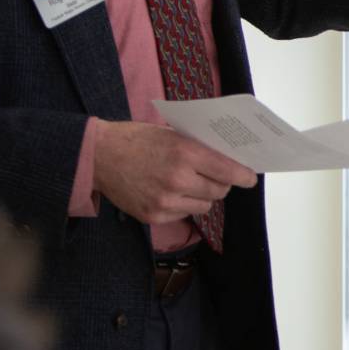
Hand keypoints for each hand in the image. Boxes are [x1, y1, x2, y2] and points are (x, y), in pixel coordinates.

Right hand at [90, 120, 256, 225]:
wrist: (98, 156)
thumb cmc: (136, 139)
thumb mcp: (171, 133)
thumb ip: (198, 147)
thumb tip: (227, 158)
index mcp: (184, 153)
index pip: (227, 170)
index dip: (243, 176)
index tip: (250, 178)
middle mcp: (177, 179)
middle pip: (219, 191)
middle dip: (222, 183)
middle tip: (217, 176)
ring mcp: (165, 201)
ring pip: (204, 205)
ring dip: (203, 195)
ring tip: (190, 183)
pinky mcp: (154, 216)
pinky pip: (184, 214)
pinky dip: (184, 204)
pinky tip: (171, 191)